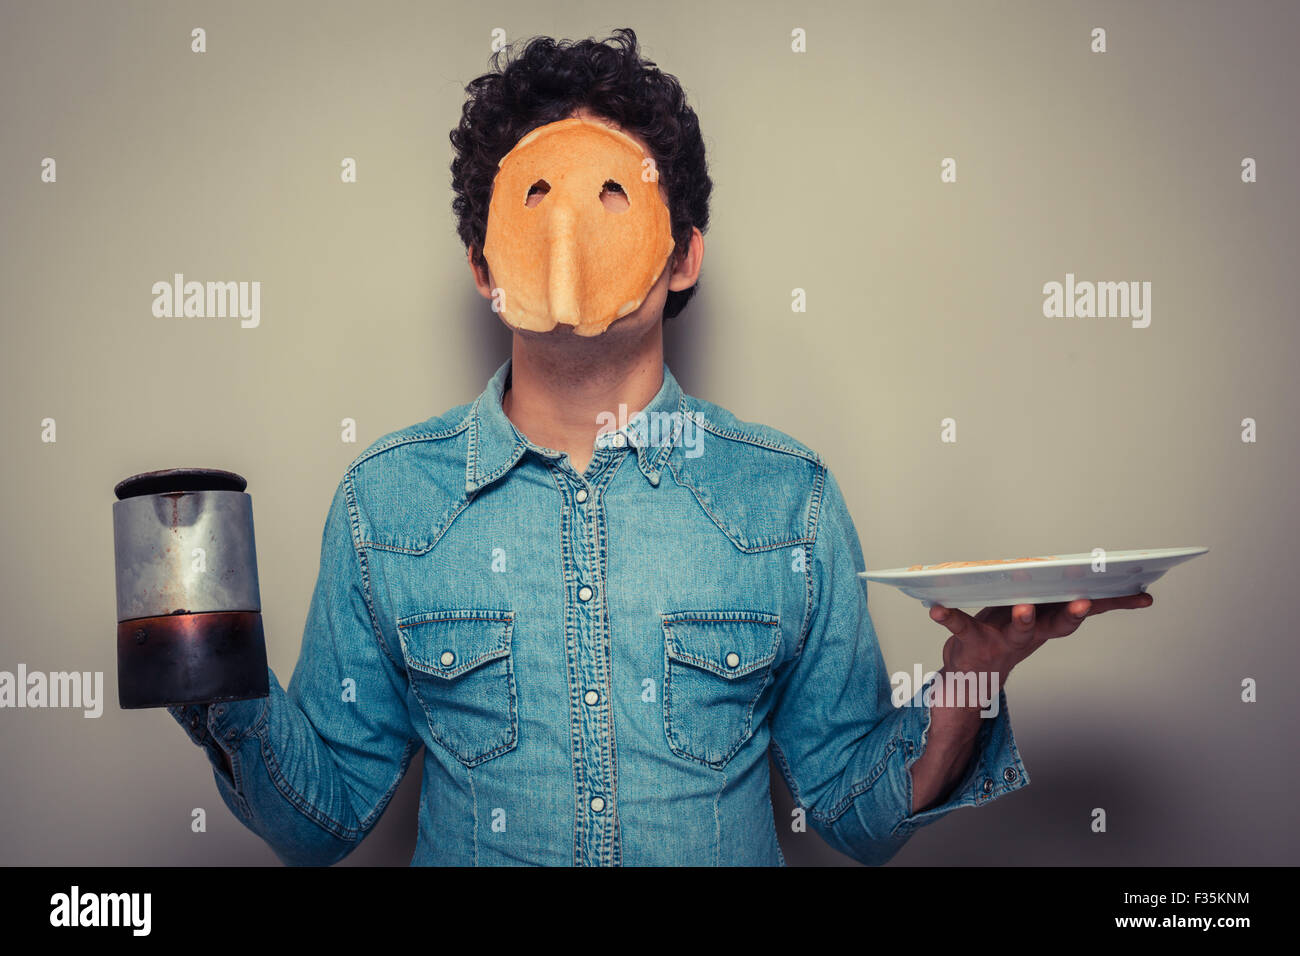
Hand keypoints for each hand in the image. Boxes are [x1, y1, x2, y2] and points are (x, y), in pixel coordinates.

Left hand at [928, 592, 1154, 686]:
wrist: (970, 675)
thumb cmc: (1005, 634)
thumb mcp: (1038, 618)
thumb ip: (1061, 602)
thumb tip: (1092, 579)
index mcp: (1048, 622)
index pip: (1088, 611)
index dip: (1117, 604)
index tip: (1144, 595)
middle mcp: (1030, 634)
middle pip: (1056, 625)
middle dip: (1071, 614)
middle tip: (1084, 602)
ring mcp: (1002, 640)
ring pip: (1017, 631)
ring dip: (1022, 620)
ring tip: (1023, 607)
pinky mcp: (971, 642)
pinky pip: (960, 627)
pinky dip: (948, 617)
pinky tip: (935, 608)